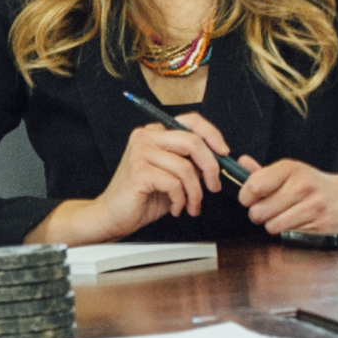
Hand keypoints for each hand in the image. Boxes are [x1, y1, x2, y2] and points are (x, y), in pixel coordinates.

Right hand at [40, 115, 236, 244]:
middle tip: (213, 186)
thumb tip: (218, 159)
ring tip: (191, 205)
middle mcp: (146, 137)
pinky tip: (175, 208)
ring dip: (195, 193)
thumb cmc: (142, 197)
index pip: (190, 121)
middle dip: (211, 167)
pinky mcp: (139, 171)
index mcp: (155, 133)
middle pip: (193, 142)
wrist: (112, 216)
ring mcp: (140, 152)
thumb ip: (189, 162)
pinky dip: (180, 200)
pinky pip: (174, 184)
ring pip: (186, 168)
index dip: (212, 135)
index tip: (224, 153)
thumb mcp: (172, 175)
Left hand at [238, 158, 337, 234]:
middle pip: (259, 211)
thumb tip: (241, 163)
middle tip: (268, 209)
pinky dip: (287, 231)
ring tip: (283, 216)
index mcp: (291, 168)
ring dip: (273, 224)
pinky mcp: (318, 225)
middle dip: (259, 213)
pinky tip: (296, 222)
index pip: (254, 185)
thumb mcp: (291, 172)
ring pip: (271, 226)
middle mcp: (302, 185)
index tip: (250, 198)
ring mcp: (312, 206)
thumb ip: (263, 171)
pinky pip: (288, 234)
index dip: (246, 196)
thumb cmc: (315, 185)